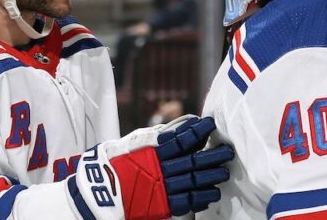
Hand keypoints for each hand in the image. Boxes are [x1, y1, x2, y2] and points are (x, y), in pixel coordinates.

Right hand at [68, 116, 233, 219]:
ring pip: (193, 180)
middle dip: (212, 155)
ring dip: (211, 176)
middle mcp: (159, 168)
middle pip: (193, 160)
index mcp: (152, 151)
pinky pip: (187, 202)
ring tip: (224, 173)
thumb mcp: (135, 142)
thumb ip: (161, 134)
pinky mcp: (161, 206)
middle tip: (228, 152)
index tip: (210, 125)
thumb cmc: (116, 162)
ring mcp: (161, 188)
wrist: (98, 192)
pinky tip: (213, 194)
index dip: (197, 132)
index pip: (180, 138)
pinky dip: (202, 197)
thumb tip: (187, 121)